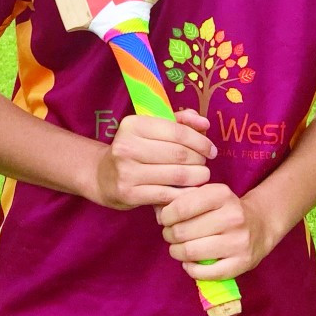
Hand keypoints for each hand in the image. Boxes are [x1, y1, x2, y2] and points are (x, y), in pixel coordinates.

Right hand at [90, 109, 213, 209]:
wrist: (103, 177)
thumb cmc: (135, 150)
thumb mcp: (152, 129)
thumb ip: (180, 122)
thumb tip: (205, 124)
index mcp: (133, 125)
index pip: (177, 131)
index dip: (200, 141)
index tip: (211, 149)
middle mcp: (126, 146)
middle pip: (179, 153)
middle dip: (199, 159)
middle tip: (205, 164)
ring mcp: (126, 171)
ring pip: (177, 175)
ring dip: (197, 177)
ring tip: (201, 176)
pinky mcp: (129, 194)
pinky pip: (168, 194)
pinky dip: (184, 193)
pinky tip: (190, 191)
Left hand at [155, 183, 277, 280]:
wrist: (260, 225)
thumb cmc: (224, 209)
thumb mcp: (208, 195)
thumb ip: (182, 199)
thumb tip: (157, 211)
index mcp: (222, 194)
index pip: (181, 207)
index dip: (166, 216)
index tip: (165, 219)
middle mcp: (233, 216)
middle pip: (183, 231)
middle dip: (169, 235)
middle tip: (171, 235)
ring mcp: (239, 241)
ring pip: (192, 252)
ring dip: (177, 252)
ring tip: (177, 249)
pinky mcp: (242, 263)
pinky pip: (205, 272)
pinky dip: (191, 269)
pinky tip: (190, 263)